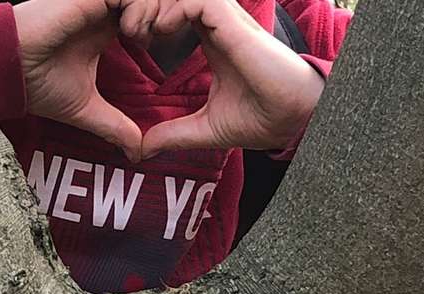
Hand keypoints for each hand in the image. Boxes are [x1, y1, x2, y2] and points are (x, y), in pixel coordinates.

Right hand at [13, 0, 169, 160]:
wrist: (7, 71)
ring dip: (154, 13)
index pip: (147, 13)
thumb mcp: (84, 108)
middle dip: (166, 15)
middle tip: (157, 40)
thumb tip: (137, 153)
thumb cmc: (35, 83)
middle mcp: (103, 8)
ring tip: (141, 38)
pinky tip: (131, 33)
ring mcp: (97, 0)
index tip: (155, 49)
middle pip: (152, 0)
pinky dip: (141, 10)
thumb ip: (114, 125)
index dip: (161, 26)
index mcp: (105, 26)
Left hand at [138, 0, 324, 159]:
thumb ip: (174, 132)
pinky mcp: (233, 24)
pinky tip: (162, 33)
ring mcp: (226, 21)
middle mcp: (218, 24)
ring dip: (156, 6)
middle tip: (130, 33)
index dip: (150, 18)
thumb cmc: (262, 119)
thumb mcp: (207, 128)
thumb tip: (142, 149)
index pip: (175, 10)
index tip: (133, 42)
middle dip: (147, 7)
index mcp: (212, 40)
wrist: (294, 119)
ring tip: (142, 32)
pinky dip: (174, 10)